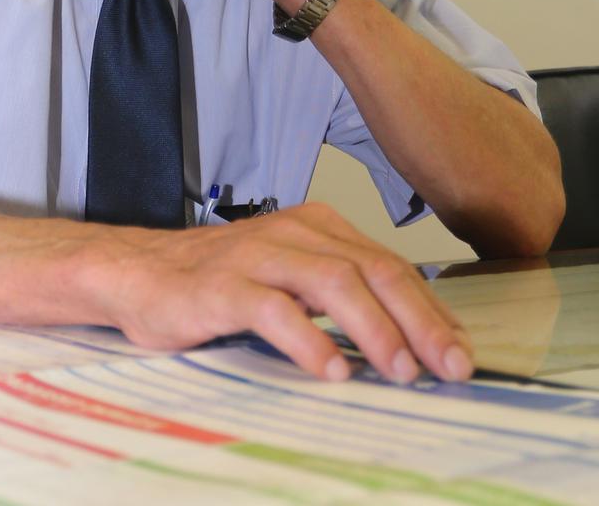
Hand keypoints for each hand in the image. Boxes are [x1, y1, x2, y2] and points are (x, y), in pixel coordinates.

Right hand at [84, 202, 473, 383]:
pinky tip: (333, 371)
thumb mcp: (289, 280)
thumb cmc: (219, 284)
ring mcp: (259, 256)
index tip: (461, 352)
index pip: (389, 266)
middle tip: (451, 366)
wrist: (137, 272)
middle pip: (374, 270)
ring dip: (376, 329)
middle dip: (421, 321)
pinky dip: (310, 341)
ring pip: (334, 283)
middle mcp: (295, 232)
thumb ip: (338, 299)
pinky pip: (275, 311)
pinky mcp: (223, 286)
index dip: (432, 310)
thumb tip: (407, 342)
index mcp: (318, 227)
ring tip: (401, 371)